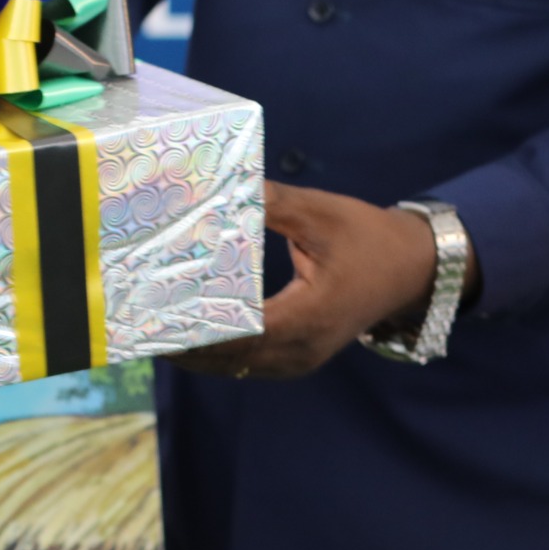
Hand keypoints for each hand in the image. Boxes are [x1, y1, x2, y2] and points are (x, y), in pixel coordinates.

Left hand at [176, 183, 466, 380]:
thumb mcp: (319, 214)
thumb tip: (221, 183)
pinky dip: (219, 352)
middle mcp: (302, 349)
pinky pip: (250, 363)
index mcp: (308, 317)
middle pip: (230, 358)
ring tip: (150, 331)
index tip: (155, 317)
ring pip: (237, 367)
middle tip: (135, 324)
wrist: (413, 269)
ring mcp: (301, 359)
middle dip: (183, 345)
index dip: (195, 330)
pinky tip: (189, 334)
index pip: (239, 333)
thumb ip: (269, 201)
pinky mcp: (300, 356)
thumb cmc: (368, 238)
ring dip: (197, 353)